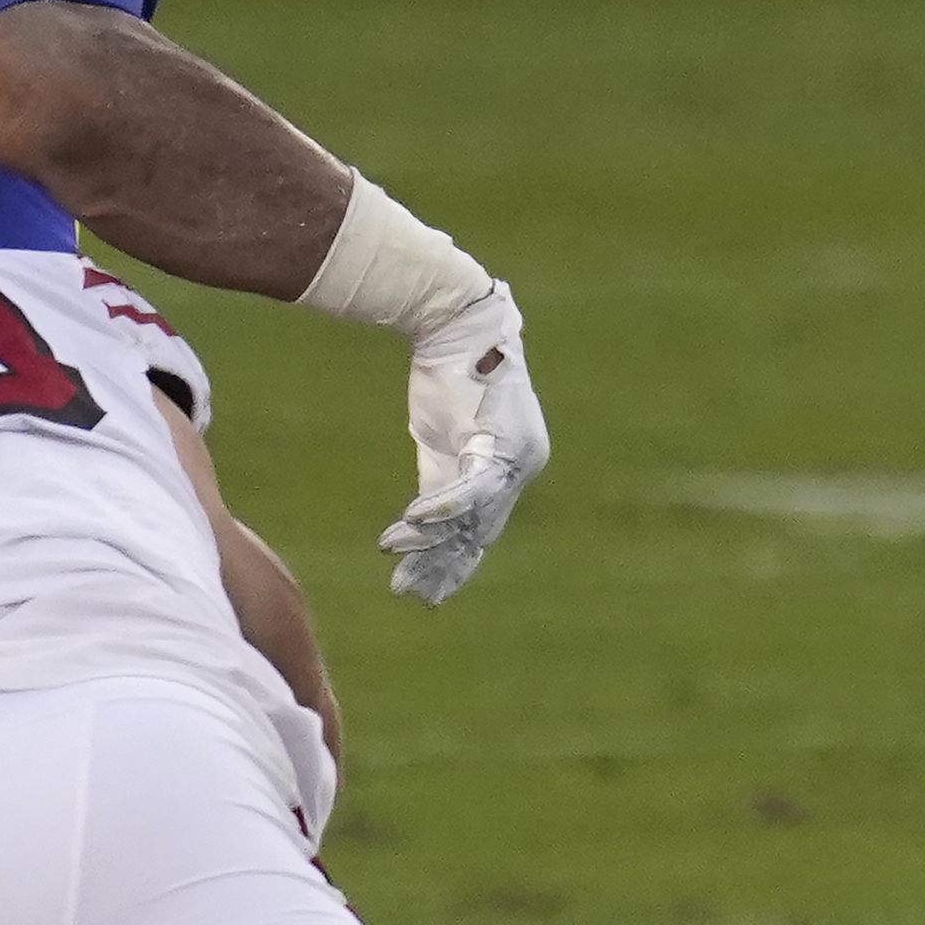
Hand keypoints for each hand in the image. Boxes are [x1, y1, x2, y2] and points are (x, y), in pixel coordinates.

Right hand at [376, 281, 549, 603]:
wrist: (456, 328)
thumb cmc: (449, 379)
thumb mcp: (442, 443)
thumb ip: (441, 481)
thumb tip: (424, 524)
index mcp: (513, 466)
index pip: (485, 525)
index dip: (456, 559)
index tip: (430, 587)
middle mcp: (524, 466)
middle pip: (480, 531)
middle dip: (443, 567)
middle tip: (413, 596)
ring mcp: (515, 457)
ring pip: (473, 519)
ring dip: (431, 547)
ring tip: (400, 574)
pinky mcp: (495, 442)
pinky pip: (467, 490)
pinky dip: (438, 511)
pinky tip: (408, 528)